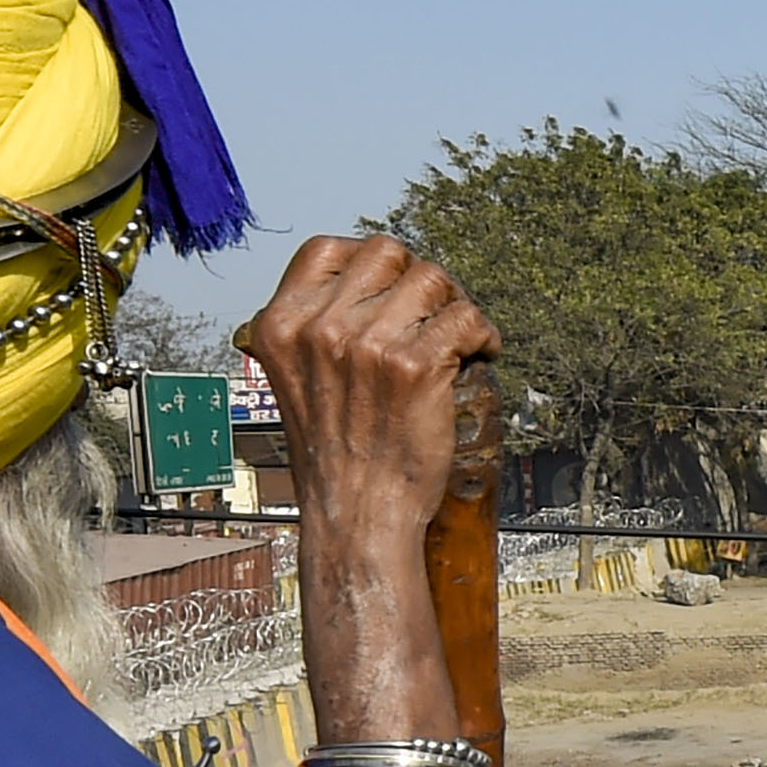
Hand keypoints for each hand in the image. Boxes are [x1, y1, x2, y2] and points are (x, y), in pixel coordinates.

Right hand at [238, 238, 500, 748]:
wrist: (357, 517)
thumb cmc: (336, 456)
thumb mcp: (297, 382)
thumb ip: (316, 332)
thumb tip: (365, 291)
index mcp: (281, 325)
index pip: (326, 248)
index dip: (370, 262)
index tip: (393, 289)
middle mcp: (320, 328)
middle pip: (388, 254)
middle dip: (421, 279)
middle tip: (438, 314)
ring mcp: (366, 344)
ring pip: (433, 279)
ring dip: (457, 303)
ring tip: (462, 337)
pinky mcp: (415, 366)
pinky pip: (466, 317)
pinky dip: (484, 333)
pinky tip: (482, 353)